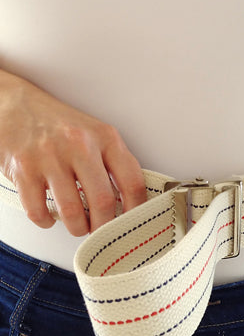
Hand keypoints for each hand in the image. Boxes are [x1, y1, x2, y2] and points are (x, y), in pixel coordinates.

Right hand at [0, 71, 146, 235]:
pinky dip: (46, 221)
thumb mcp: (97, 134)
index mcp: (105, 138)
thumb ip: (115, 163)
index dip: (136, 209)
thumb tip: (132, 203)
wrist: (16, 105)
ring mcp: (50, 157)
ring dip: (78, 228)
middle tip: (102, 230)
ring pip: (72, 212)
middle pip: (103, 202)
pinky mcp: (23, 169)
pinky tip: (50, 216)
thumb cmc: (61, 125)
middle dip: (104, 226)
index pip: (132, 181)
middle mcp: (80, 145)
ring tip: (79, 226)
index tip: (133, 222)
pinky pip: (38, 211)